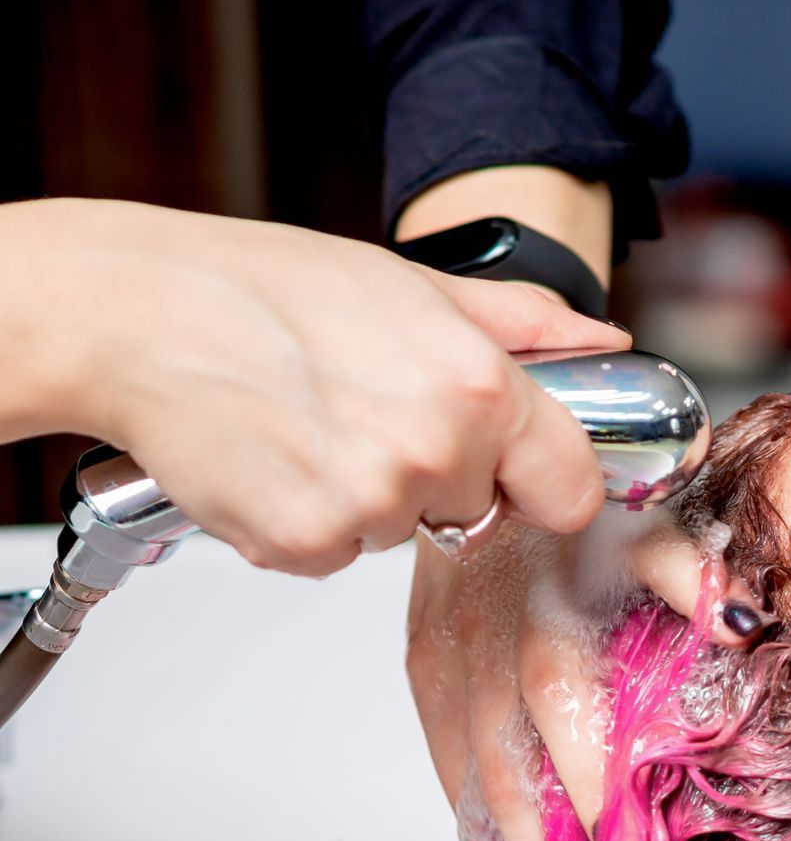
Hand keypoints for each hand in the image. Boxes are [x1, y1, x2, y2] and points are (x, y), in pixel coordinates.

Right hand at [14, 198, 625, 575]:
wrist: (135, 316)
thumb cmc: (264, 289)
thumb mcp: (414, 285)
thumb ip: (525, 324)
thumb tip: (604, 345)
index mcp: (480, 387)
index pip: (573, 489)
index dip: (545, 482)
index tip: (517, 470)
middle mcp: (435, 453)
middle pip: (480, 510)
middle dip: (440, 474)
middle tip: (370, 410)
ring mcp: (370, 507)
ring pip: (405, 532)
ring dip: (370, 496)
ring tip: (313, 424)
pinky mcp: (305, 544)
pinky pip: (337, 555)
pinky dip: (310, 521)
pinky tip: (278, 459)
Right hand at [406, 513, 771, 840]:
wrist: (494, 449)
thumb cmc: (587, 491)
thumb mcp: (652, 516)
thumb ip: (695, 573)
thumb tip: (742, 624)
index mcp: (544, 605)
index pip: (563, 710)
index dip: (589, 785)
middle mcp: (484, 638)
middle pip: (509, 764)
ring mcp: (445, 657)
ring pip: (470, 773)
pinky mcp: (423, 664)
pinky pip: (444, 754)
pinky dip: (473, 811)